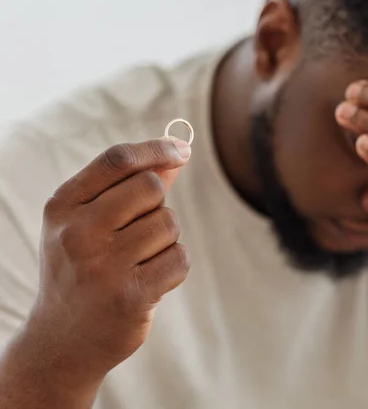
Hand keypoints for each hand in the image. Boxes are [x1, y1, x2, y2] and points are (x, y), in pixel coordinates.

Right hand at [26, 138, 191, 388]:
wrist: (61, 341)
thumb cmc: (81, 270)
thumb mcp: (87, 224)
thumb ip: (127, 187)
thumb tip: (175, 155)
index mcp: (62, 207)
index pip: (117, 160)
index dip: (157, 149)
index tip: (181, 150)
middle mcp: (77, 233)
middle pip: (151, 188)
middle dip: (158, 206)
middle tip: (140, 233)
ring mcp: (103, 266)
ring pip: (169, 224)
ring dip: (166, 241)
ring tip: (138, 263)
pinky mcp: (131, 296)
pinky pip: (179, 259)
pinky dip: (173, 268)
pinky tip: (149, 283)